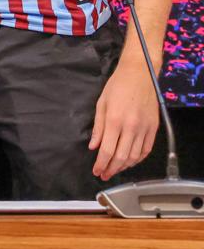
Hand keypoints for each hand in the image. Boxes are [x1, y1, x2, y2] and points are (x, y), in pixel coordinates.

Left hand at [89, 59, 159, 180]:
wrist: (140, 74)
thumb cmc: (117, 86)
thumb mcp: (101, 103)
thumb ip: (98, 127)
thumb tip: (94, 146)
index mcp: (115, 120)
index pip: (107, 151)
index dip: (101, 164)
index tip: (96, 171)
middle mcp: (131, 127)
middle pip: (121, 157)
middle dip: (111, 169)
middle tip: (104, 174)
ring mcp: (144, 128)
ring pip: (134, 156)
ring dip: (124, 167)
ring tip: (115, 169)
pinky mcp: (153, 128)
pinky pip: (146, 150)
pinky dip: (138, 159)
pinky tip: (130, 161)